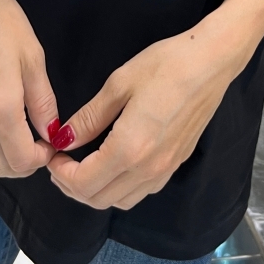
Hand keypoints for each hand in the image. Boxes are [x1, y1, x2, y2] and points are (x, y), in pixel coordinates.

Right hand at [0, 0, 57, 178]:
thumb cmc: (4, 23)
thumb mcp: (34, 59)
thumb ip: (43, 103)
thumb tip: (51, 133)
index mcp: (0, 108)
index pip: (21, 161)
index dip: (40, 159)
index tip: (49, 144)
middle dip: (22, 163)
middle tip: (36, 143)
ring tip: (14, 136)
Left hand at [47, 24, 241, 210]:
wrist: (211, 62)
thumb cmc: (164, 65)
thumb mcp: (118, 85)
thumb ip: (89, 118)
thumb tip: (63, 139)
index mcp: (129, 149)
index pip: (84, 183)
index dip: (61, 174)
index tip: (52, 155)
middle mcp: (148, 169)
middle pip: (100, 199)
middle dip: (73, 186)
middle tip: (61, 162)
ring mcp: (166, 170)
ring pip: (121, 201)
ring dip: (96, 191)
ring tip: (82, 165)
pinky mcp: (177, 163)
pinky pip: (141, 191)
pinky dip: (119, 188)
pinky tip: (112, 164)